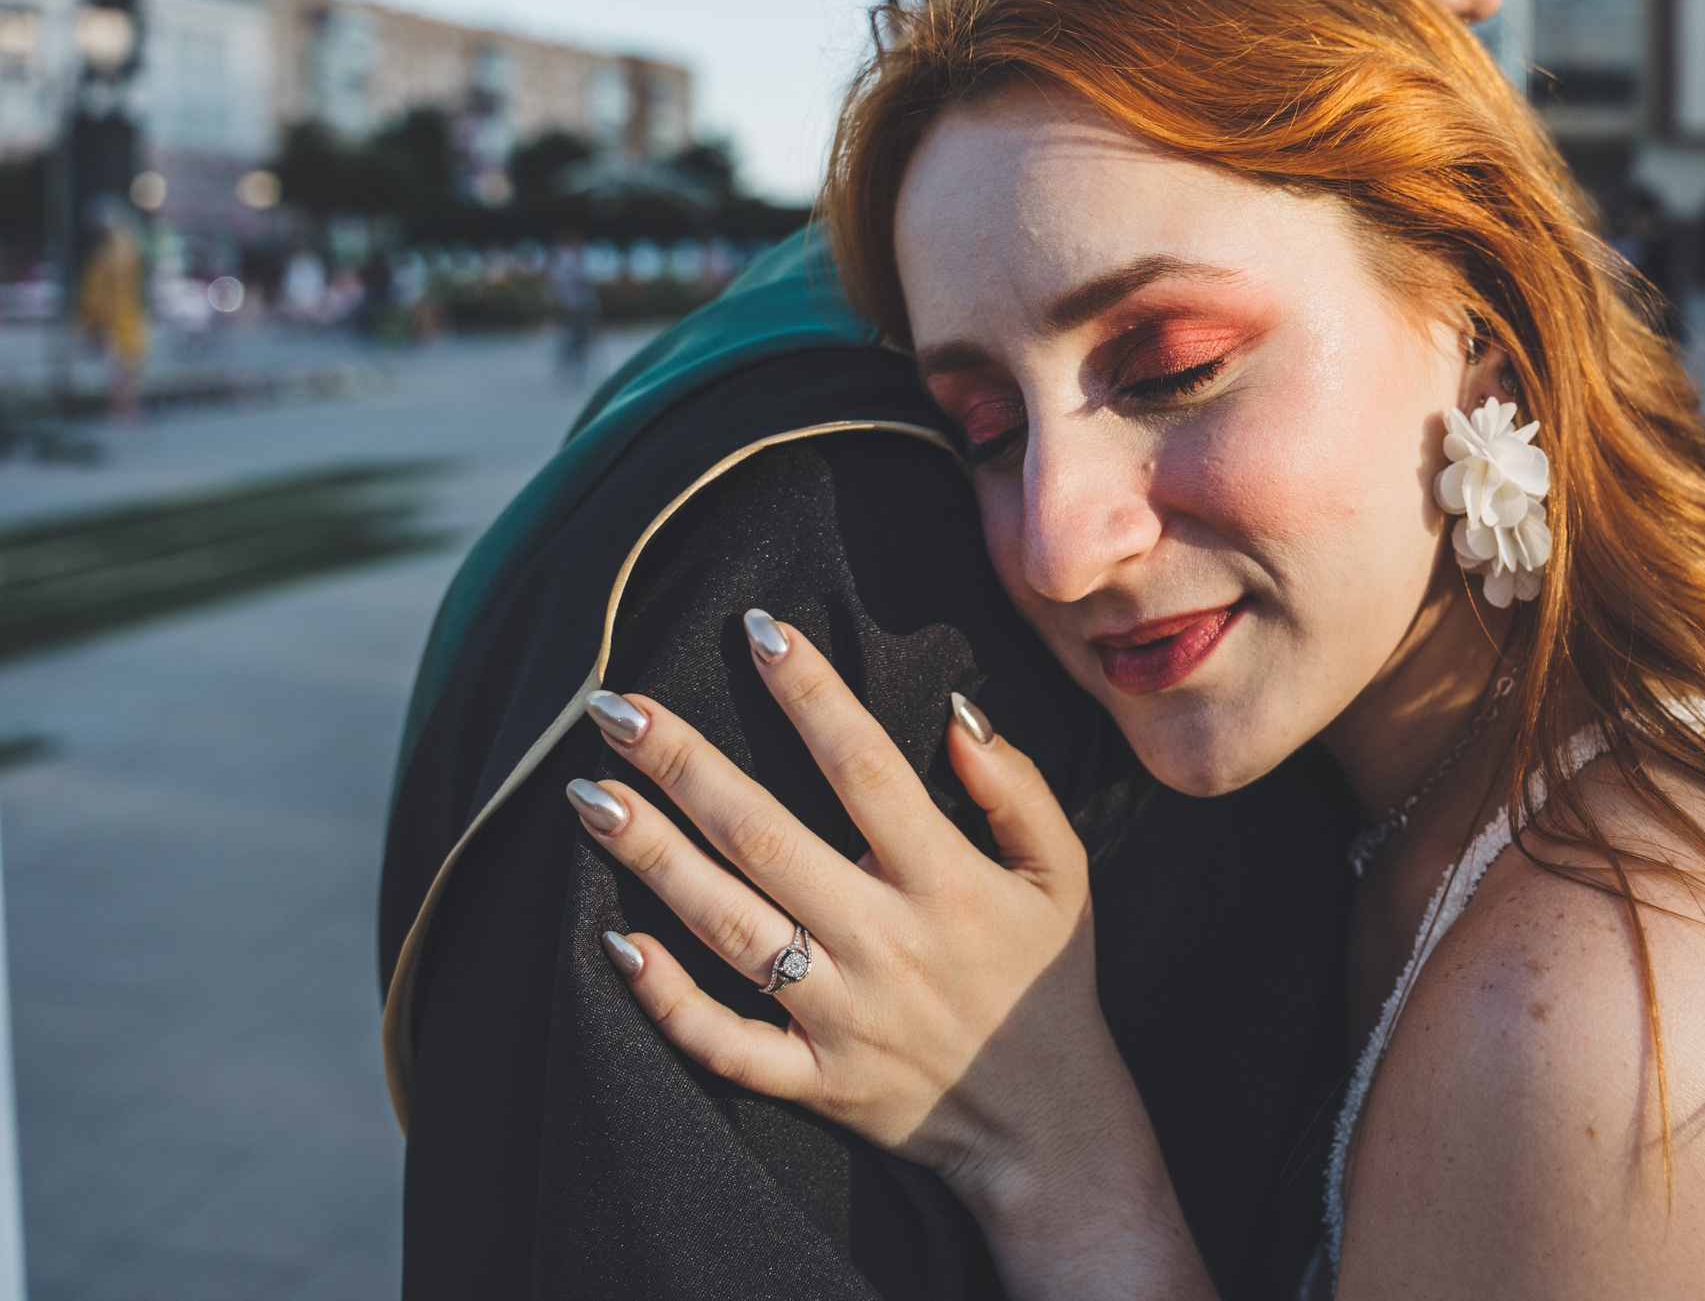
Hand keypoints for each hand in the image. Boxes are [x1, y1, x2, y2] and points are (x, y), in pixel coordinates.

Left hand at [564, 607, 1120, 1211]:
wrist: (1047, 1126)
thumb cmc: (1046, 980)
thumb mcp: (1063, 874)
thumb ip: (1016, 788)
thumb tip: (957, 712)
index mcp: (946, 880)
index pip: (865, 766)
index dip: (811, 693)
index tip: (757, 630)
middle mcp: (885, 941)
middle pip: (766, 838)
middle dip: (684, 765)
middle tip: (614, 708)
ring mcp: (841, 1015)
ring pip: (728, 929)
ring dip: (652, 859)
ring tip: (589, 797)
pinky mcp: (812, 1078)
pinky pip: (725, 1042)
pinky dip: (667, 999)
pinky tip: (613, 943)